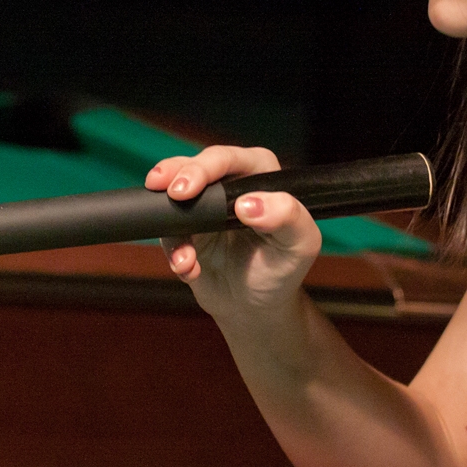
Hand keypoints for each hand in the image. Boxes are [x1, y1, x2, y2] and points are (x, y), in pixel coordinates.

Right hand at [146, 146, 322, 325]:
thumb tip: (248, 203)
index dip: (207, 167)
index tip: (190, 188)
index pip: (230, 158)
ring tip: (184, 256)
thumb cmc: (283, 269)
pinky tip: (188, 268)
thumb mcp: (299, 245)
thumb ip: (287, 217)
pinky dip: (173, 250)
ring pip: (171, 193)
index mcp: (259, 175)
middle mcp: (228, 184)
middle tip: (172, 195)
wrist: (256, 308)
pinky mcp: (184, 231)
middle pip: (194, 165)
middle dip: (176, 175)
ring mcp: (202, 207)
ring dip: (168, 220)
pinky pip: (167, 232)